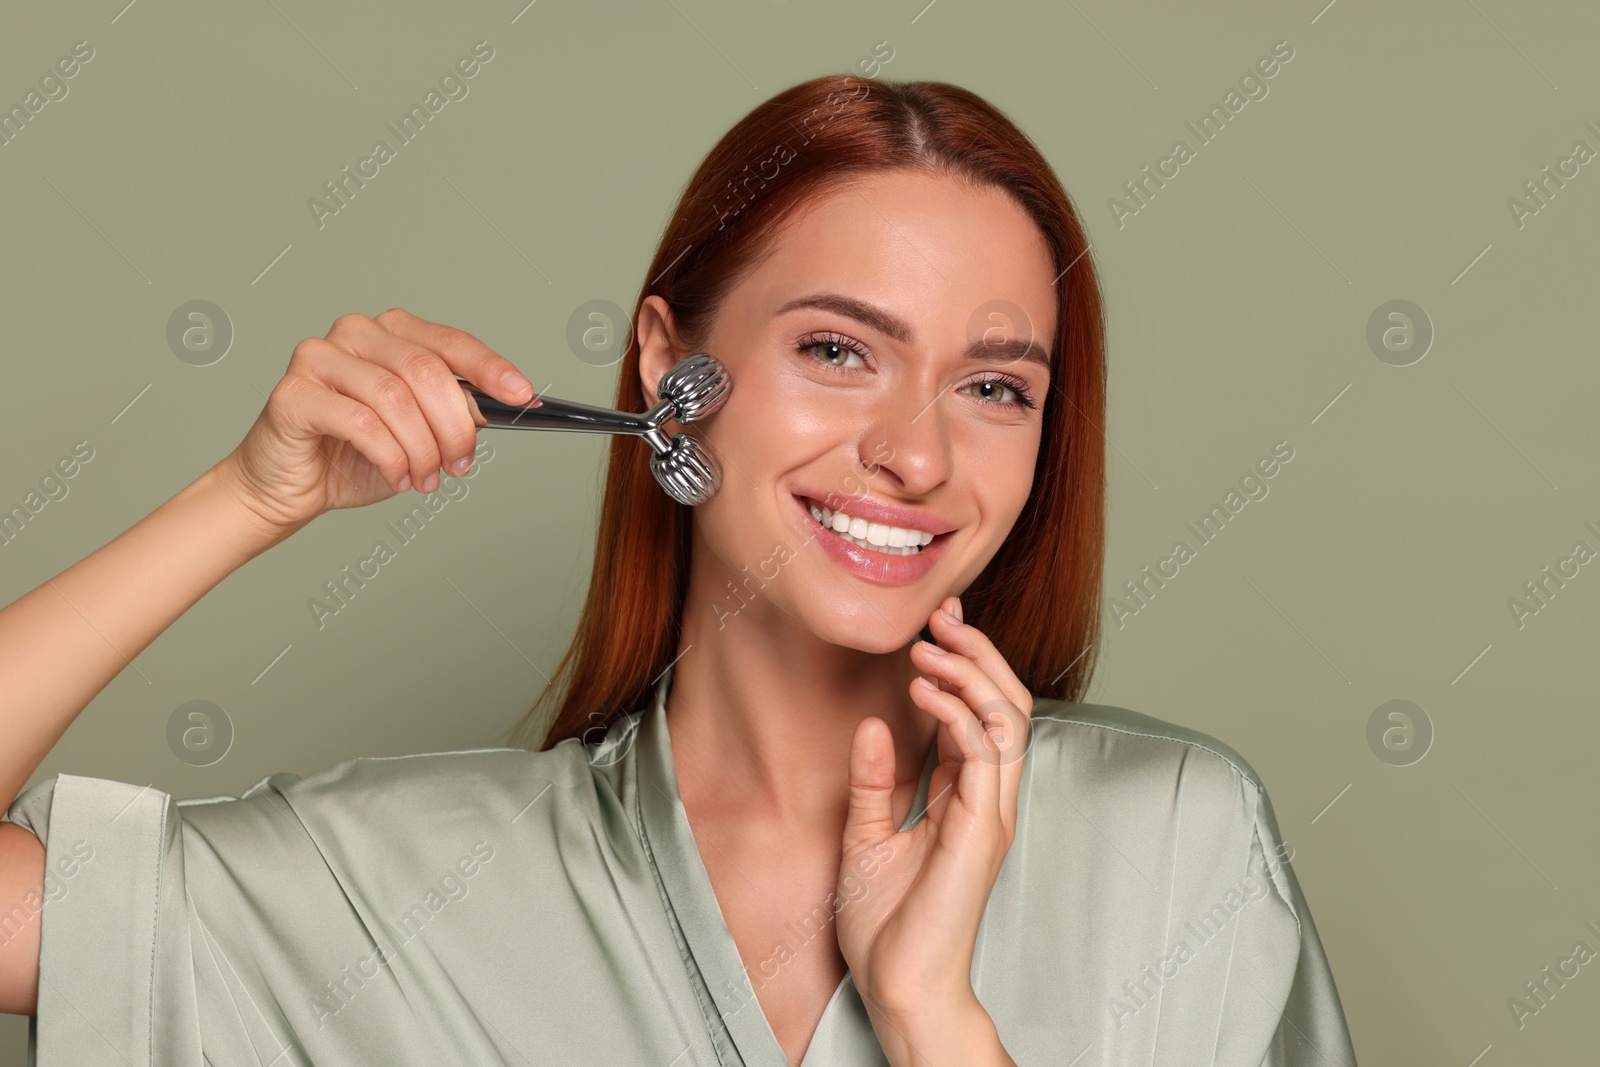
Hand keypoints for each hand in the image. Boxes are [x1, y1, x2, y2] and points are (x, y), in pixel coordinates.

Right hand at [223, 309, 539, 533]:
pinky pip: (361, 422)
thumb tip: (494, 407)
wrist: (288, 487)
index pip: (451, 342)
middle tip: (460, 464)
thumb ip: (452, 412)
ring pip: (396, 398)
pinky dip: (390, 457)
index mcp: (391, 333)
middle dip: (454, 426)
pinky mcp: (294, 392)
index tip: (523, 395)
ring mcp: (319, 357)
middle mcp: (354, 334)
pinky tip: (396, 477)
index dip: (492, 368)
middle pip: (426, 371)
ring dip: (421, 449)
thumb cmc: (352, 455)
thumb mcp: (419, 434)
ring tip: (424, 479)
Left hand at [836, 595, 1031, 1056]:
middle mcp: (989, 799)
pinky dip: (958, 712)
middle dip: (978, 652)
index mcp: (967, 798)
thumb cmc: (886, 925)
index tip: (933, 627)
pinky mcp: (983, 828)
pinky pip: (985, 753)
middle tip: (943, 615)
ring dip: (971, 672)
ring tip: (931, 646)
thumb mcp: (866, 836)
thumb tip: (873, 724)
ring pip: (1007, 718)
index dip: (963, 664)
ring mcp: (991, 813)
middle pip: (1007, 704)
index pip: (981, 713)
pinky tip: (923, 692)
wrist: (899, 985)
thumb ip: (874, 782)